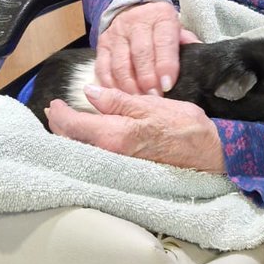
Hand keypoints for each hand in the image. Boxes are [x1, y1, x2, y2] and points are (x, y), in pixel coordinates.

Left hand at [46, 88, 225, 172]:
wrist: (208, 154)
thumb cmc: (184, 126)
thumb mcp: (150, 104)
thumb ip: (116, 100)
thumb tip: (89, 92)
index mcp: (113, 135)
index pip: (72, 125)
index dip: (59, 113)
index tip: (55, 103)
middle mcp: (110, 155)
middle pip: (71, 142)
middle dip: (60, 126)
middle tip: (55, 112)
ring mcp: (116, 166)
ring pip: (81, 152)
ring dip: (70, 137)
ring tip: (68, 123)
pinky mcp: (124, 171)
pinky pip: (95, 159)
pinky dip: (85, 147)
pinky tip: (89, 138)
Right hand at [96, 1, 198, 95]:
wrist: (134, 10)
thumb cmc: (161, 29)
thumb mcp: (177, 30)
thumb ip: (187, 45)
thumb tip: (200, 64)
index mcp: (161, 17)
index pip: (163, 42)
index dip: (165, 65)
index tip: (167, 85)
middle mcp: (136, 22)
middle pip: (140, 54)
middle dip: (147, 79)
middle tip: (154, 97)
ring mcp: (117, 33)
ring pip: (120, 63)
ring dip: (129, 85)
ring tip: (138, 101)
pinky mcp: (102, 44)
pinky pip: (103, 68)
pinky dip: (110, 85)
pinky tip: (119, 97)